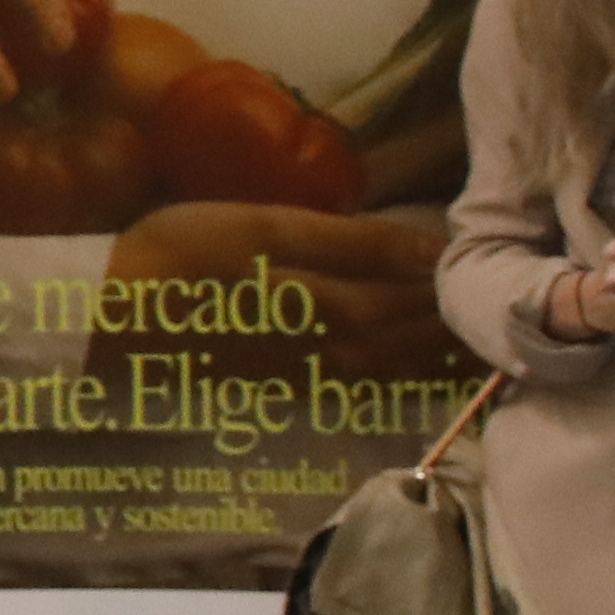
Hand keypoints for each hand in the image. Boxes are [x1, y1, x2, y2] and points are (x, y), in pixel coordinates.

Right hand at [107, 200, 472, 387]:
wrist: (110, 319)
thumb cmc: (183, 254)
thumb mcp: (268, 228)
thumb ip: (357, 241)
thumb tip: (438, 250)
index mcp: (343, 302)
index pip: (423, 286)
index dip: (459, 272)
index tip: (494, 252)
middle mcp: (346, 347)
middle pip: (422, 330)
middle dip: (463, 313)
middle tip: (505, 298)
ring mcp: (321, 373)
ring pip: (407, 363)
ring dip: (447, 350)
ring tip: (480, 336)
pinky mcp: (295, 386)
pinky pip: (375, 386)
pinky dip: (411, 378)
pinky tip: (423, 371)